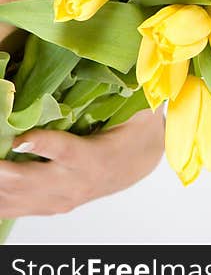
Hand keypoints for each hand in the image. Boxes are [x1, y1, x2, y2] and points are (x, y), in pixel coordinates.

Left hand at [0, 107, 165, 217]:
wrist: (133, 166)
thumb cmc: (129, 134)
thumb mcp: (132, 111)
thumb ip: (118, 94)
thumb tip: (103, 66)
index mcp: (96, 157)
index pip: (66, 151)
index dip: (42, 145)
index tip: (20, 138)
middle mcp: (75, 183)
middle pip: (28, 181)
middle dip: (1, 170)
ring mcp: (59, 199)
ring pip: (14, 197)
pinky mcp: (47, 206)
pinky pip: (12, 208)